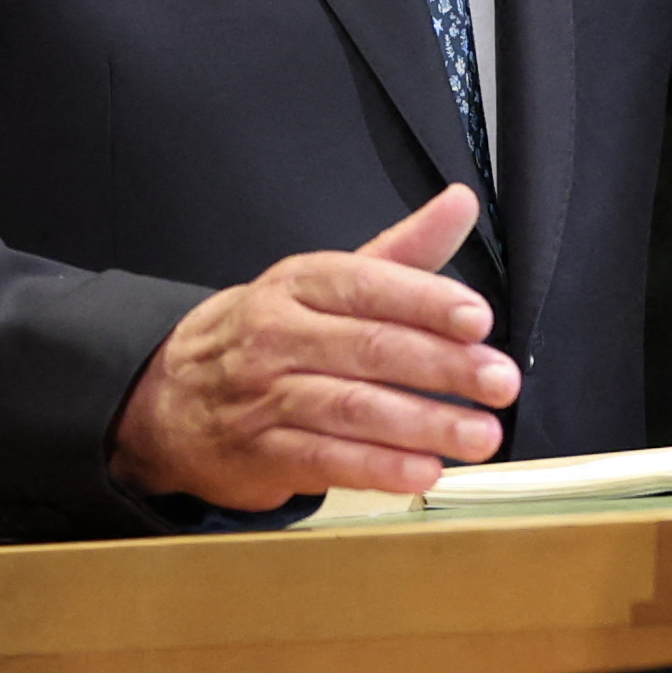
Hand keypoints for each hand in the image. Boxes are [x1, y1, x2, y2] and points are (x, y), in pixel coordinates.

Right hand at [107, 185, 517, 510]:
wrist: (171, 395)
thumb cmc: (270, 334)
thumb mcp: (326, 281)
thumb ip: (403, 251)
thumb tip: (461, 201)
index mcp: (300, 283)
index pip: (368, 285)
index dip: (427, 301)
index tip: (478, 320)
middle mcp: (279, 335)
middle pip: (370, 348)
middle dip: (443, 366)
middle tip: (500, 382)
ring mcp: (266, 396)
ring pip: (353, 408)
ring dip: (423, 424)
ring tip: (480, 435)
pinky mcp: (262, 453)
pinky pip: (327, 460)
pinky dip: (378, 469)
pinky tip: (423, 471)